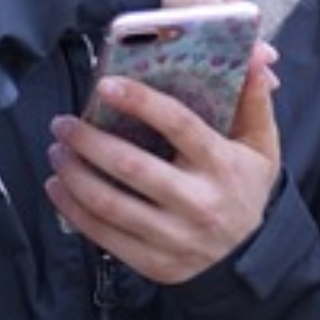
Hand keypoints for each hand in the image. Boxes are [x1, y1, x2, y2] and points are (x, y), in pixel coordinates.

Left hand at [51, 45, 281, 284]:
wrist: (249, 258)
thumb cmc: (245, 189)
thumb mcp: (261, 146)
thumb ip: (254, 100)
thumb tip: (255, 56)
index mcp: (222, 165)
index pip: (179, 125)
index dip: (140, 102)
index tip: (106, 85)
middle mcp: (198, 203)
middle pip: (132, 167)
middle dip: (88, 141)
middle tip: (63, 123)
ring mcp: (174, 237)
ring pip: (110, 204)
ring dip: (74, 174)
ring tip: (57, 152)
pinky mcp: (154, 263)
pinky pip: (103, 236)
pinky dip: (73, 210)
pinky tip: (58, 187)